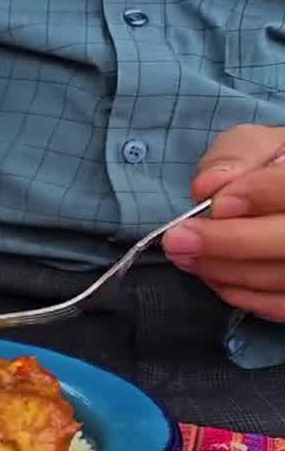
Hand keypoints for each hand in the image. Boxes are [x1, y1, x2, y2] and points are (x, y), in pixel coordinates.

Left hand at [163, 125, 284, 318]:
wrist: (284, 192)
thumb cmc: (274, 167)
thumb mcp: (258, 145)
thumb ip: (236, 156)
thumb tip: (208, 187)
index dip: (261, 194)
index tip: (217, 203)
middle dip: (230, 243)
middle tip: (178, 240)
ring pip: (283, 276)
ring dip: (226, 270)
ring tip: (185, 256)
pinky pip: (282, 305)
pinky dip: (244, 295)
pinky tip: (214, 278)